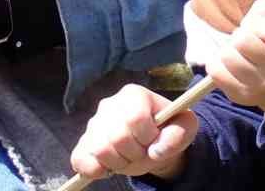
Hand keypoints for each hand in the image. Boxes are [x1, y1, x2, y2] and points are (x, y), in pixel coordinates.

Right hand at [70, 84, 196, 181]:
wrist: (152, 143)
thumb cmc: (169, 130)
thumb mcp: (185, 128)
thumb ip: (179, 134)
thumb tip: (157, 150)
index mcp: (134, 94)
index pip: (135, 118)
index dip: (148, 136)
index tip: (154, 138)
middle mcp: (109, 104)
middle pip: (118, 136)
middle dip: (135, 152)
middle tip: (143, 150)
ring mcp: (93, 124)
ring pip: (100, 150)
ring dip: (119, 162)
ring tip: (129, 157)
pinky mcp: (83, 143)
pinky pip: (80, 160)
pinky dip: (95, 169)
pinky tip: (109, 166)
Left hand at [207, 0, 264, 123]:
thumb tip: (248, 24)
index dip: (261, 23)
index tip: (263, 26)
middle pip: (243, 41)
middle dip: (241, 34)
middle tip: (247, 38)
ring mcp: (262, 85)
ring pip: (227, 56)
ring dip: (229, 48)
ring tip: (239, 51)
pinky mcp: (242, 95)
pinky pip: (216, 72)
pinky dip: (218, 63)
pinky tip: (230, 63)